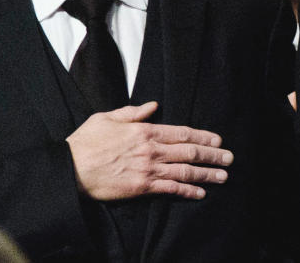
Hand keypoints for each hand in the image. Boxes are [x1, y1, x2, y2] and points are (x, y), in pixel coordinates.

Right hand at [66, 101, 232, 200]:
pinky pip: (171, 189)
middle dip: (212, 155)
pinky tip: (200, 193)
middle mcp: (151, 149)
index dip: (202, 137)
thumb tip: (153, 106)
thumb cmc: (85, 142)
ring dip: (207, 174)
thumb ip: (133, 112)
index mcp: (144, 130)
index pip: (182, 133)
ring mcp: (148, 169)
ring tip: (223, 176)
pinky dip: (188, 191)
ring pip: (185, 171)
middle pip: (189, 152)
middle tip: (229, 158)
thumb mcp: (107, 117)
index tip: (217, 139)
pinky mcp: (142, 188)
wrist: (70, 169)